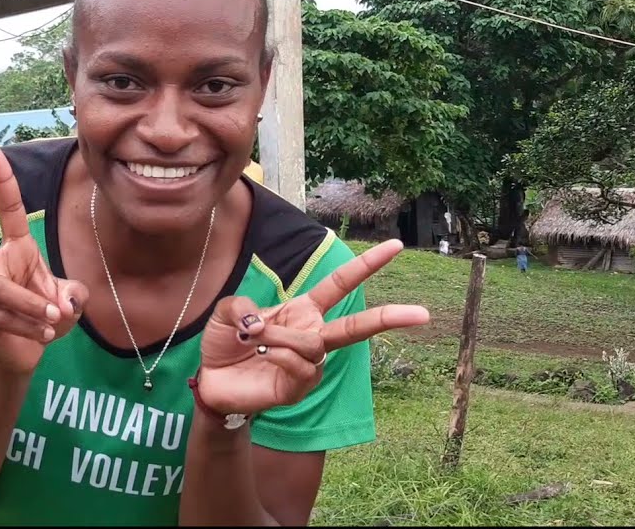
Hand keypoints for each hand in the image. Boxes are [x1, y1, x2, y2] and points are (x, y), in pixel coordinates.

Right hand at [0, 146, 87, 375]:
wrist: (27, 352)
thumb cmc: (44, 315)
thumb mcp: (69, 300)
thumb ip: (74, 295)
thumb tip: (67, 302)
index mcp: (16, 249)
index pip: (9, 210)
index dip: (3, 182)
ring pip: (0, 290)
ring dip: (31, 305)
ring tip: (54, 319)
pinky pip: (2, 319)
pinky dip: (30, 327)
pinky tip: (45, 336)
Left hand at [198, 240, 429, 415]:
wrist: (211, 382)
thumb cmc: (225, 344)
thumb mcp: (227, 312)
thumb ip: (240, 306)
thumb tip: (258, 323)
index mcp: (303, 310)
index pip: (340, 285)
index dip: (367, 265)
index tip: (396, 246)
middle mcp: (312, 335)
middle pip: (357, 326)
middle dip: (390, 318)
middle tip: (422, 314)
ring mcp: (308, 365)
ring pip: (314, 344)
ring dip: (281, 336)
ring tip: (255, 339)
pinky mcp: (299, 389)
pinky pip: (301, 366)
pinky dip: (278, 354)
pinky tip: (262, 354)